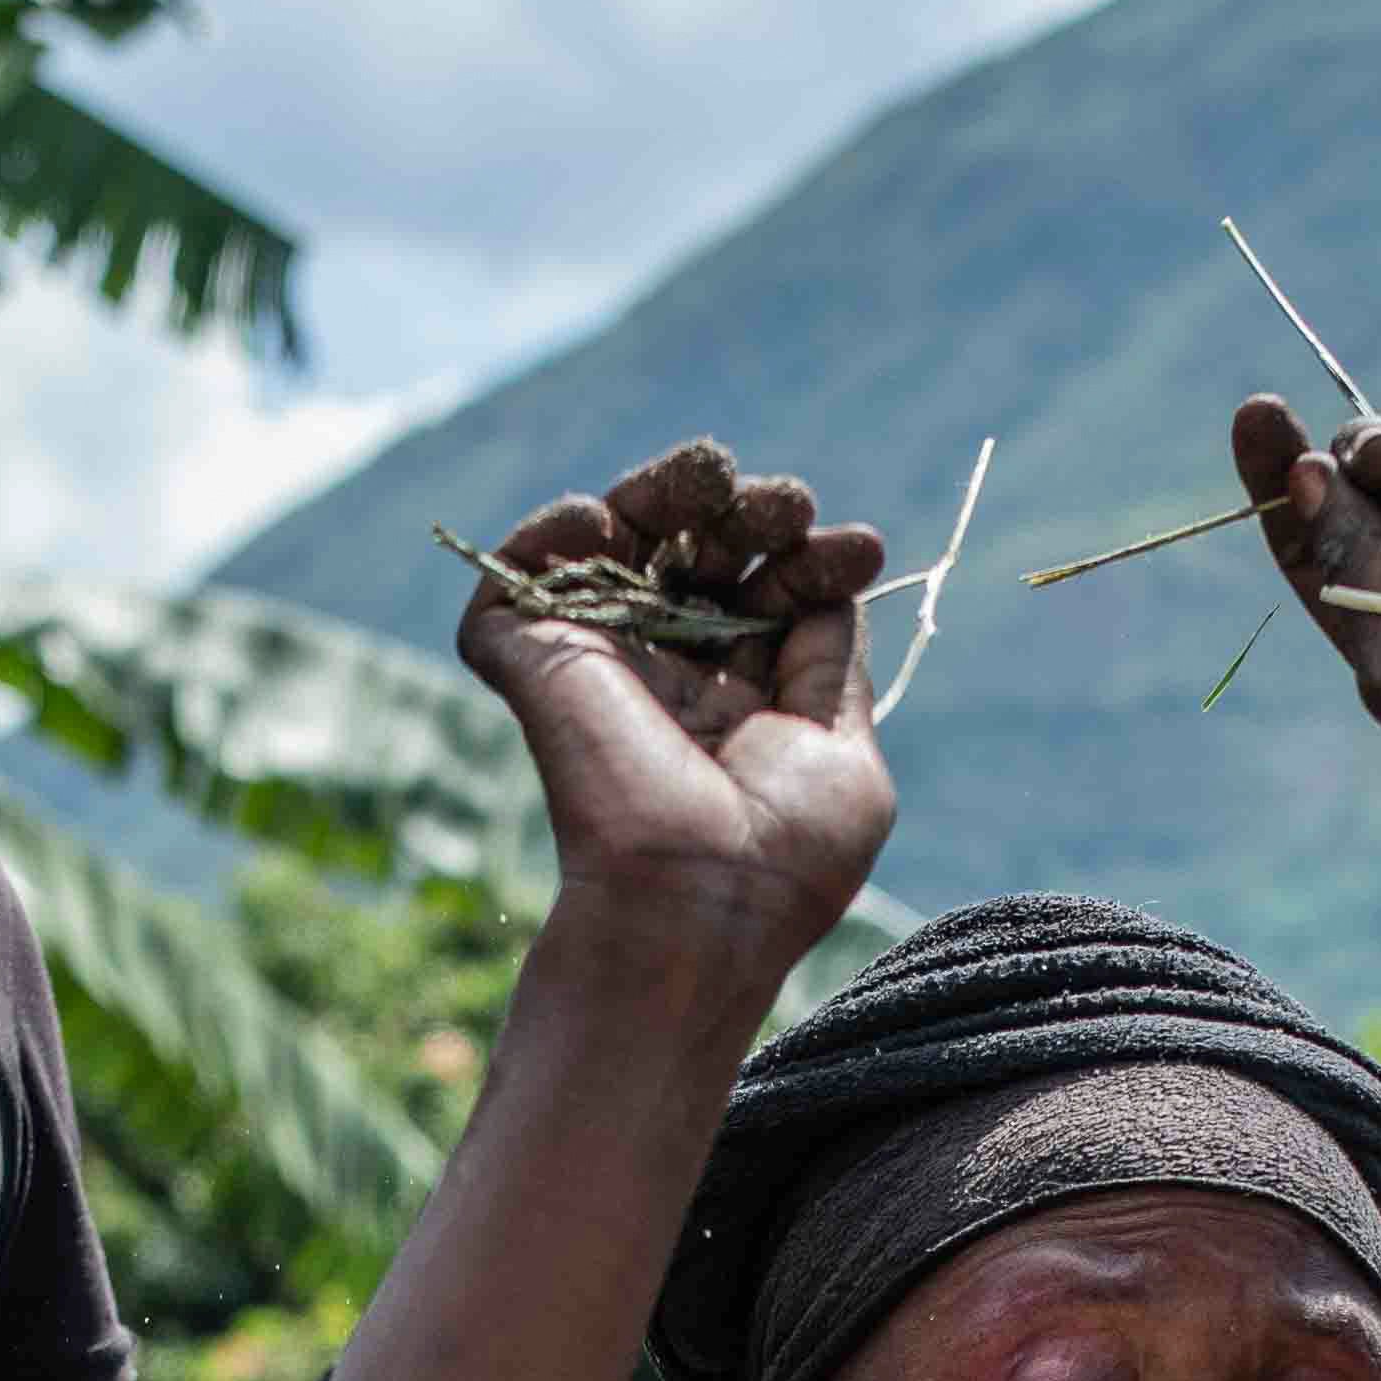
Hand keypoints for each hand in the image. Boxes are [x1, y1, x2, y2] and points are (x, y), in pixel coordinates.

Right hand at [458, 441, 893, 978]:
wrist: (690, 908)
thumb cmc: (781, 858)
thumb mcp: (844, 759)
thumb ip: (830, 669)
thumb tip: (828, 586)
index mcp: (742, 705)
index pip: (767, 596)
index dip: (808, 558)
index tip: (860, 547)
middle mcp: (670, 678)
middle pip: (697, 556)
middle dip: (745, 512)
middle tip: (782, 502)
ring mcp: (599, 667)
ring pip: (617, 544)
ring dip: (664, 489)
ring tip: (709, 472)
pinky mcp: (529, 662)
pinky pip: (520, 573)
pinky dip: (552, 532)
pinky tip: (605, 519)